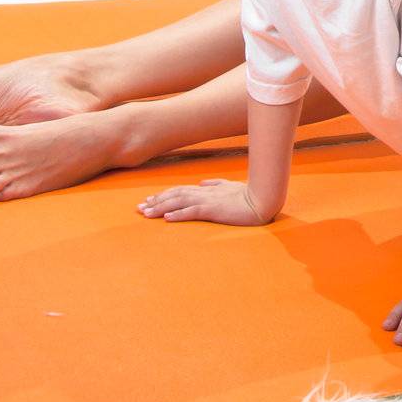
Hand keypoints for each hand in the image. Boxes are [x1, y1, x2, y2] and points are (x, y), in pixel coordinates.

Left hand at [137, 179, 268, 225]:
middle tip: (139, 208)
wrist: (263, 199)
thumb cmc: (248, 194)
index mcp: (207, 189)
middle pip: (174, 195)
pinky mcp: (214, 210)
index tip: (149, 200)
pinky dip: (178, 214)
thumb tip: (202, 183)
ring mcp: (208, 200)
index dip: (163, 195)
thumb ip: (215, 184)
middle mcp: (204, 193)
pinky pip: (192, 211)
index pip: (179, 190)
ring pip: (179, 202)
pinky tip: (167, 218)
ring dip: (161, 207)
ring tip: (146, 213)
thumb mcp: (229, 187)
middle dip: (155, 201)